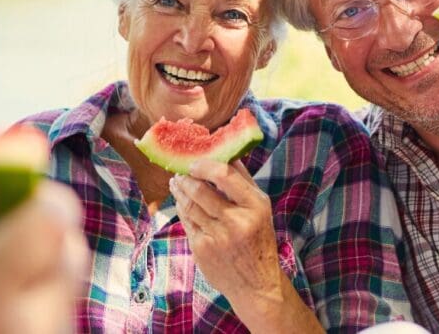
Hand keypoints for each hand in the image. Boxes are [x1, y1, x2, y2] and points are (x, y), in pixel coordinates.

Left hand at [171, 161, 320, 331]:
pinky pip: (186, 222)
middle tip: (180, 171)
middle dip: (186, 178)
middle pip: (201, 190)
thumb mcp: (261, 209)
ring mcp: (216, 237)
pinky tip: (181, 201)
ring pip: (189, 205)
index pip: (225, 176)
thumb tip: (227, 154)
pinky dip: (181, 208)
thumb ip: (244, 182)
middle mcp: (236, 221)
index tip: (195, 162)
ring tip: (176, 183)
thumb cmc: (259, 240)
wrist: (255, 284)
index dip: (205, 165)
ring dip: (180, 191)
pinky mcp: (202, 249)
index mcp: (255, 207)